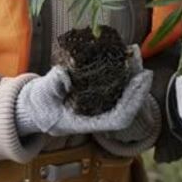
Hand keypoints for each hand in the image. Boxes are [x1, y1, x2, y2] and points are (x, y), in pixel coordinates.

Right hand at [15, 45, 152, 136]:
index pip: (117, 119)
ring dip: (132, 77)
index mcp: (85, 123)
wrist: (36, 106)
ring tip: (137, 58)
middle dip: (137, 89)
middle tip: (145, 71)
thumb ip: (53, 84)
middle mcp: (97, 117)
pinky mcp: (99, 97)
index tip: (140, 83)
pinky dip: (124, 73)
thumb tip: (66, 75)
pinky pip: (117, 88)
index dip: (131, 103)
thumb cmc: (39, 103)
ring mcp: (99, 108)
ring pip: (124, 96)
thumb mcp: (42, 94)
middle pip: (126, 107)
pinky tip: (127, 58)